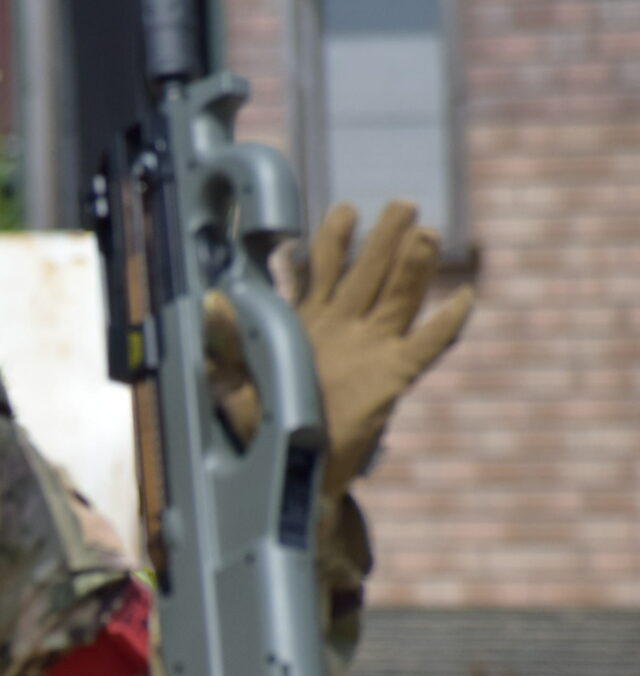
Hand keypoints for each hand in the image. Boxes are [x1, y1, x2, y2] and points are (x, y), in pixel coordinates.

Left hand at [206, 200, 474, 497]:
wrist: (291, 473)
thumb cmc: (258, 428)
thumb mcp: (230, 383)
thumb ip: (223, 343)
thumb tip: (211, 300)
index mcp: (305, 322)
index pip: (320, 270)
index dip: (333, 240)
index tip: (343, 211)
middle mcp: (341, 328)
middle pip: (367, 272)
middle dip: (383, 238)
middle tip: (402, 203)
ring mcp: (369, 350)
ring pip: (397, 298)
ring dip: (413, 266)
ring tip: (426, 233)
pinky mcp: (390, 377)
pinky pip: (424, 346)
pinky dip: (445, 323)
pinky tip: (464, 297)